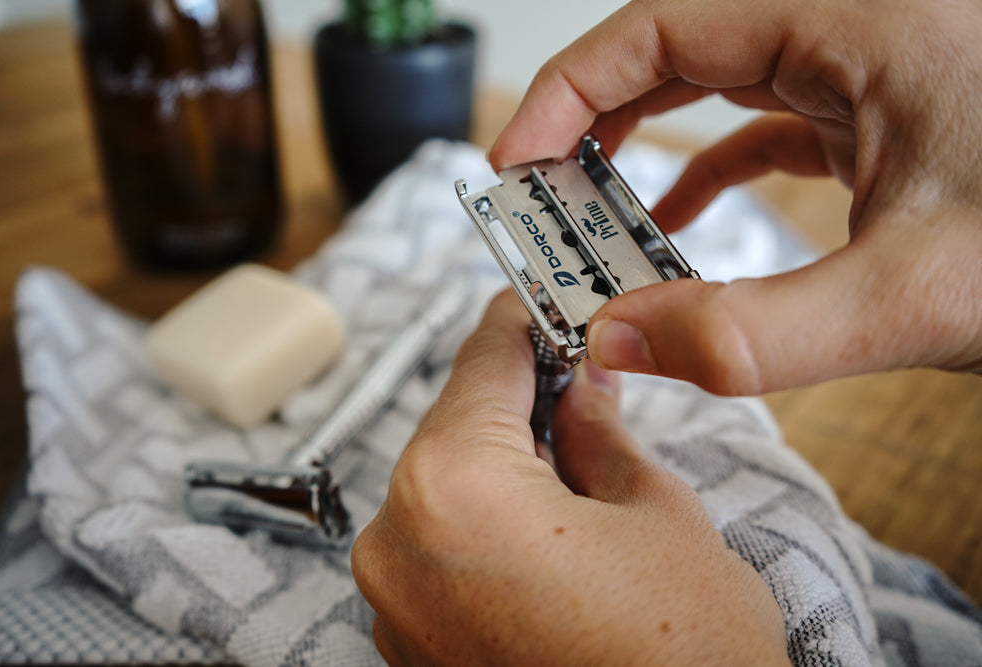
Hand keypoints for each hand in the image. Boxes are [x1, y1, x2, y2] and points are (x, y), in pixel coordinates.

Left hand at [351, 291, 787, 664]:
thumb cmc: (682, 659)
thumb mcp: (655, 514)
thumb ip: (599, 432)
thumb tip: (581, 386)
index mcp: (452, 490)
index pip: (482, 362)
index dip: (522, 321)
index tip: (544, 301)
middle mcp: (396, 543)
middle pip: (454, 426)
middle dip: (517, 399)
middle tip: (580, 380)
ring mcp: (392, 603)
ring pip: (444, 487)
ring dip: (501, 461)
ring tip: (575, 457)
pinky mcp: (407, 643)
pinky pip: (438, 547)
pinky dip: (484, 521)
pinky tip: (546, 524)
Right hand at [490, 0, 981, 393]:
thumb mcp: (916, 293)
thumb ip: (757, 333)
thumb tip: (621, 342)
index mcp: (852, 20)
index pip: (659, 27)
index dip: (568, 91)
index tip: (517, 164)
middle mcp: (851, 24)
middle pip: (674, 48)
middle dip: (592, 123)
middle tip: (539, 200)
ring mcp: (865, 65)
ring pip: (716, 83)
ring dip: (643, 147)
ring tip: (590, 215)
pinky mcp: (878, 110)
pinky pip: (764, 120)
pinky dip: (705, 168)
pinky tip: (675, 224)